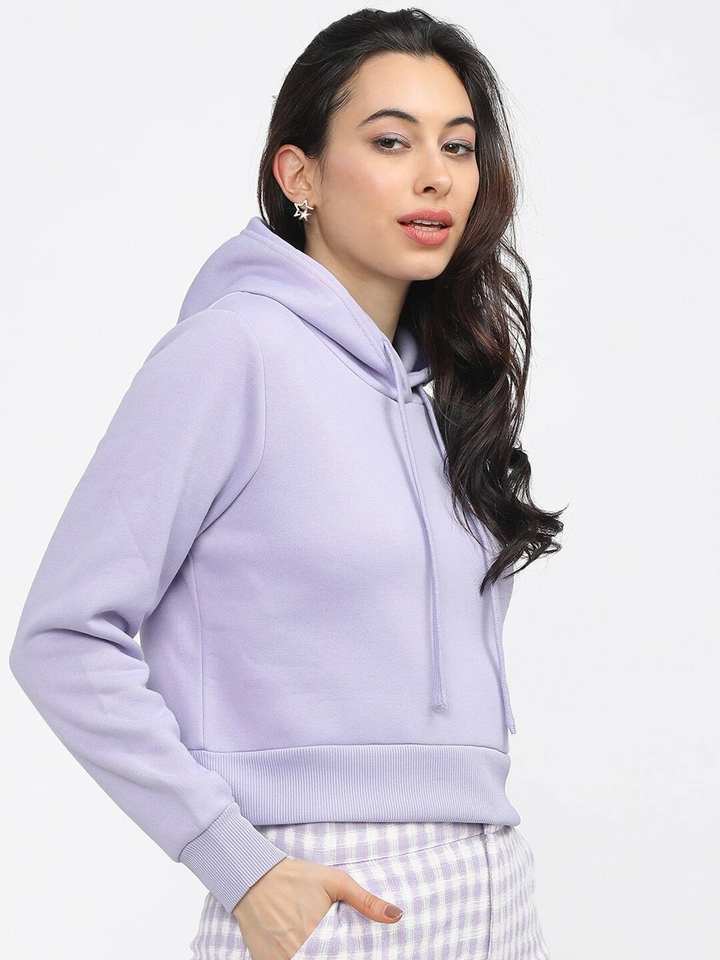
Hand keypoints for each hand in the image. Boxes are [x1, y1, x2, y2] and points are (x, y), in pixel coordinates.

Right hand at [232, 855, 403, 959]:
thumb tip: (397, 916)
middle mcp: (297, 951)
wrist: (253, 877)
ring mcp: (278, 959)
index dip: (348, 955)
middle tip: (332, 945)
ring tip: (319, 946)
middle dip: (331, 955)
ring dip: (313, 957)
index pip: (342, 958)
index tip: (350, 949)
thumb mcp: (335, 881)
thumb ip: (366, 901)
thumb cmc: (297, 877)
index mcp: (318, 935)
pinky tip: (300, 949)